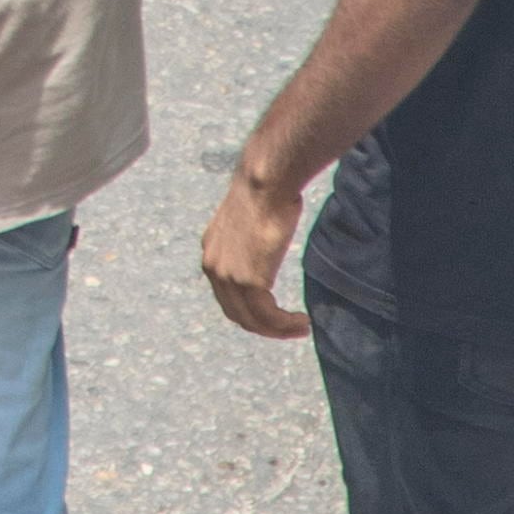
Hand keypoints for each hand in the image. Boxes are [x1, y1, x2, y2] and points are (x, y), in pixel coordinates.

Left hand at [200, 165, 312, 339]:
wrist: (265, 183)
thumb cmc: (265, 194)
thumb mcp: (247, 222)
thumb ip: (247, 242)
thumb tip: (260, 249)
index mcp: (211, 253)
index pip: (227, 295)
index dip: (251, 310)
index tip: (275, 314)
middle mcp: (213, 267)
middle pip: (237, 313)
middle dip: (265, 326)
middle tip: (290, 327)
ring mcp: (228, 277)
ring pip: (253, 320)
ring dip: (279, 330)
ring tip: (301, 327)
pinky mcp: (248, 281)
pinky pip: (268, 317)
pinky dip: (285, 325)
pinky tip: (302, 321)